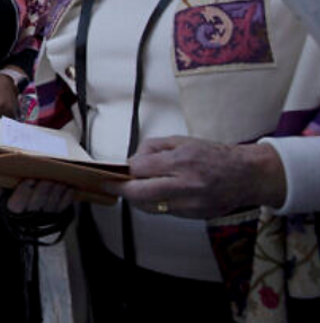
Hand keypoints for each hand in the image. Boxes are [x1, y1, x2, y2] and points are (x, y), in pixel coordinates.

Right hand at [6, 180, 73, 214]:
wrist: (26, 213)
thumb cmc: (13, 196)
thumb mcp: (2, 192)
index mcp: (12, 211)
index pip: (16, 205)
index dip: (23, 192)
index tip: (29, 180)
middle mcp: (28, 218)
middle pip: (36, 204)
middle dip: (43, 191)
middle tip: (48, 179)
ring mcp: (44, 219)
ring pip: (51, 206)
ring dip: (56, 193)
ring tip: (60, 181)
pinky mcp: (57, 218)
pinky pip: (62, 209)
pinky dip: (66, 199)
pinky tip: (68, 189)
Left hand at [105, 136, 286, 217]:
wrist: (248, 175)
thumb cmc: (216, 155)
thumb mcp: (182, 141)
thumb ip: (153, 148)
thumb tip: (132, 160)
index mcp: (182, 162)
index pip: (140, 169)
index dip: (127, 169)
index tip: (122, 169)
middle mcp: (186, 185)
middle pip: (139, 193)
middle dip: (120, 189)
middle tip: (109, 185)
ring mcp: (191, 204)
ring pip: (149, 207)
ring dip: (136, 198)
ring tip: (133, 188)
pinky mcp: (194, 216)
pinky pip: (165, 212)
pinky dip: (155, 204)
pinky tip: (156, 194)